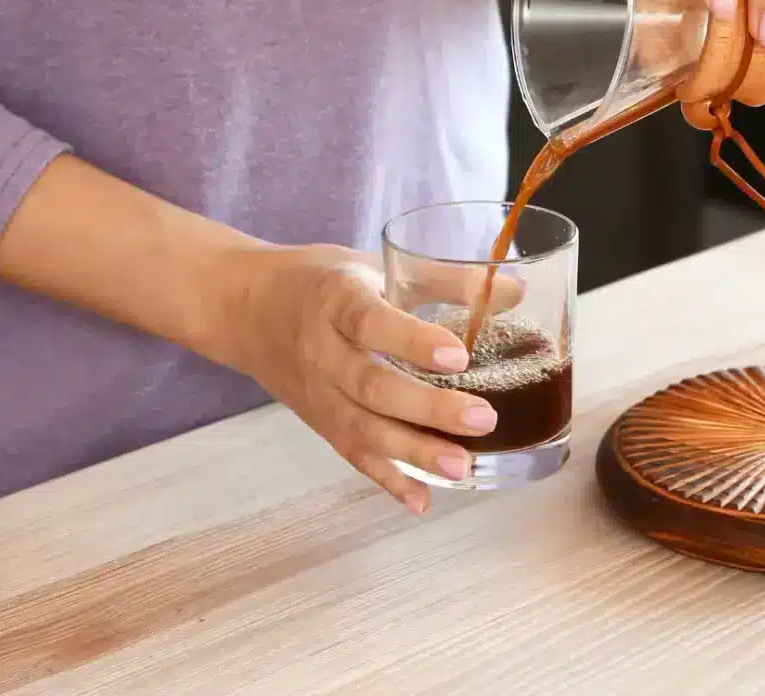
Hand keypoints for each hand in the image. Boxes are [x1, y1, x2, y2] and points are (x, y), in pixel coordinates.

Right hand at [225, 244, 522, 514]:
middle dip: (427, 407)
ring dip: (413, 453)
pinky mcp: (319, 423)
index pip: (371, 323)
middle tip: (483, 417)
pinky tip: (423, 501)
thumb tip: (516, 290)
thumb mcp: (374, 264)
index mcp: (335, 300)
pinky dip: (387, 481)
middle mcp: (321, 350)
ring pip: (361, 429)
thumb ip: (444, 280)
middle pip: (371, 385)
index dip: (413, 340)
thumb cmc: (321, 281)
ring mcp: (317, 393)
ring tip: (464, 466)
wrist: (247, 308)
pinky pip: (351, 456)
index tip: (459, 355)